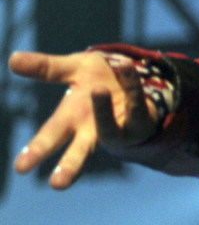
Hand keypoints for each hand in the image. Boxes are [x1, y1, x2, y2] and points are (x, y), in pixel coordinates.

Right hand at [8, 51, 157, 188]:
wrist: (138, 79)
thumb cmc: (99, 79)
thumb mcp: (72, 69)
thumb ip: (46, 68)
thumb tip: (12, 58)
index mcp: (71, 120)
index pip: (51, 136)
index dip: (36, 151)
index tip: (21, 168)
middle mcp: (93, 129)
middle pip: (79, 151)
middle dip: (69, 166)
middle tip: (57, 184)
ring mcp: (118, 127)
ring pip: (110, 128)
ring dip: (104, 111)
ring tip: (97, 90)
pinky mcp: (141, 117)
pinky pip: (137, 100)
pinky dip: (132, 84)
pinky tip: (125, 66)